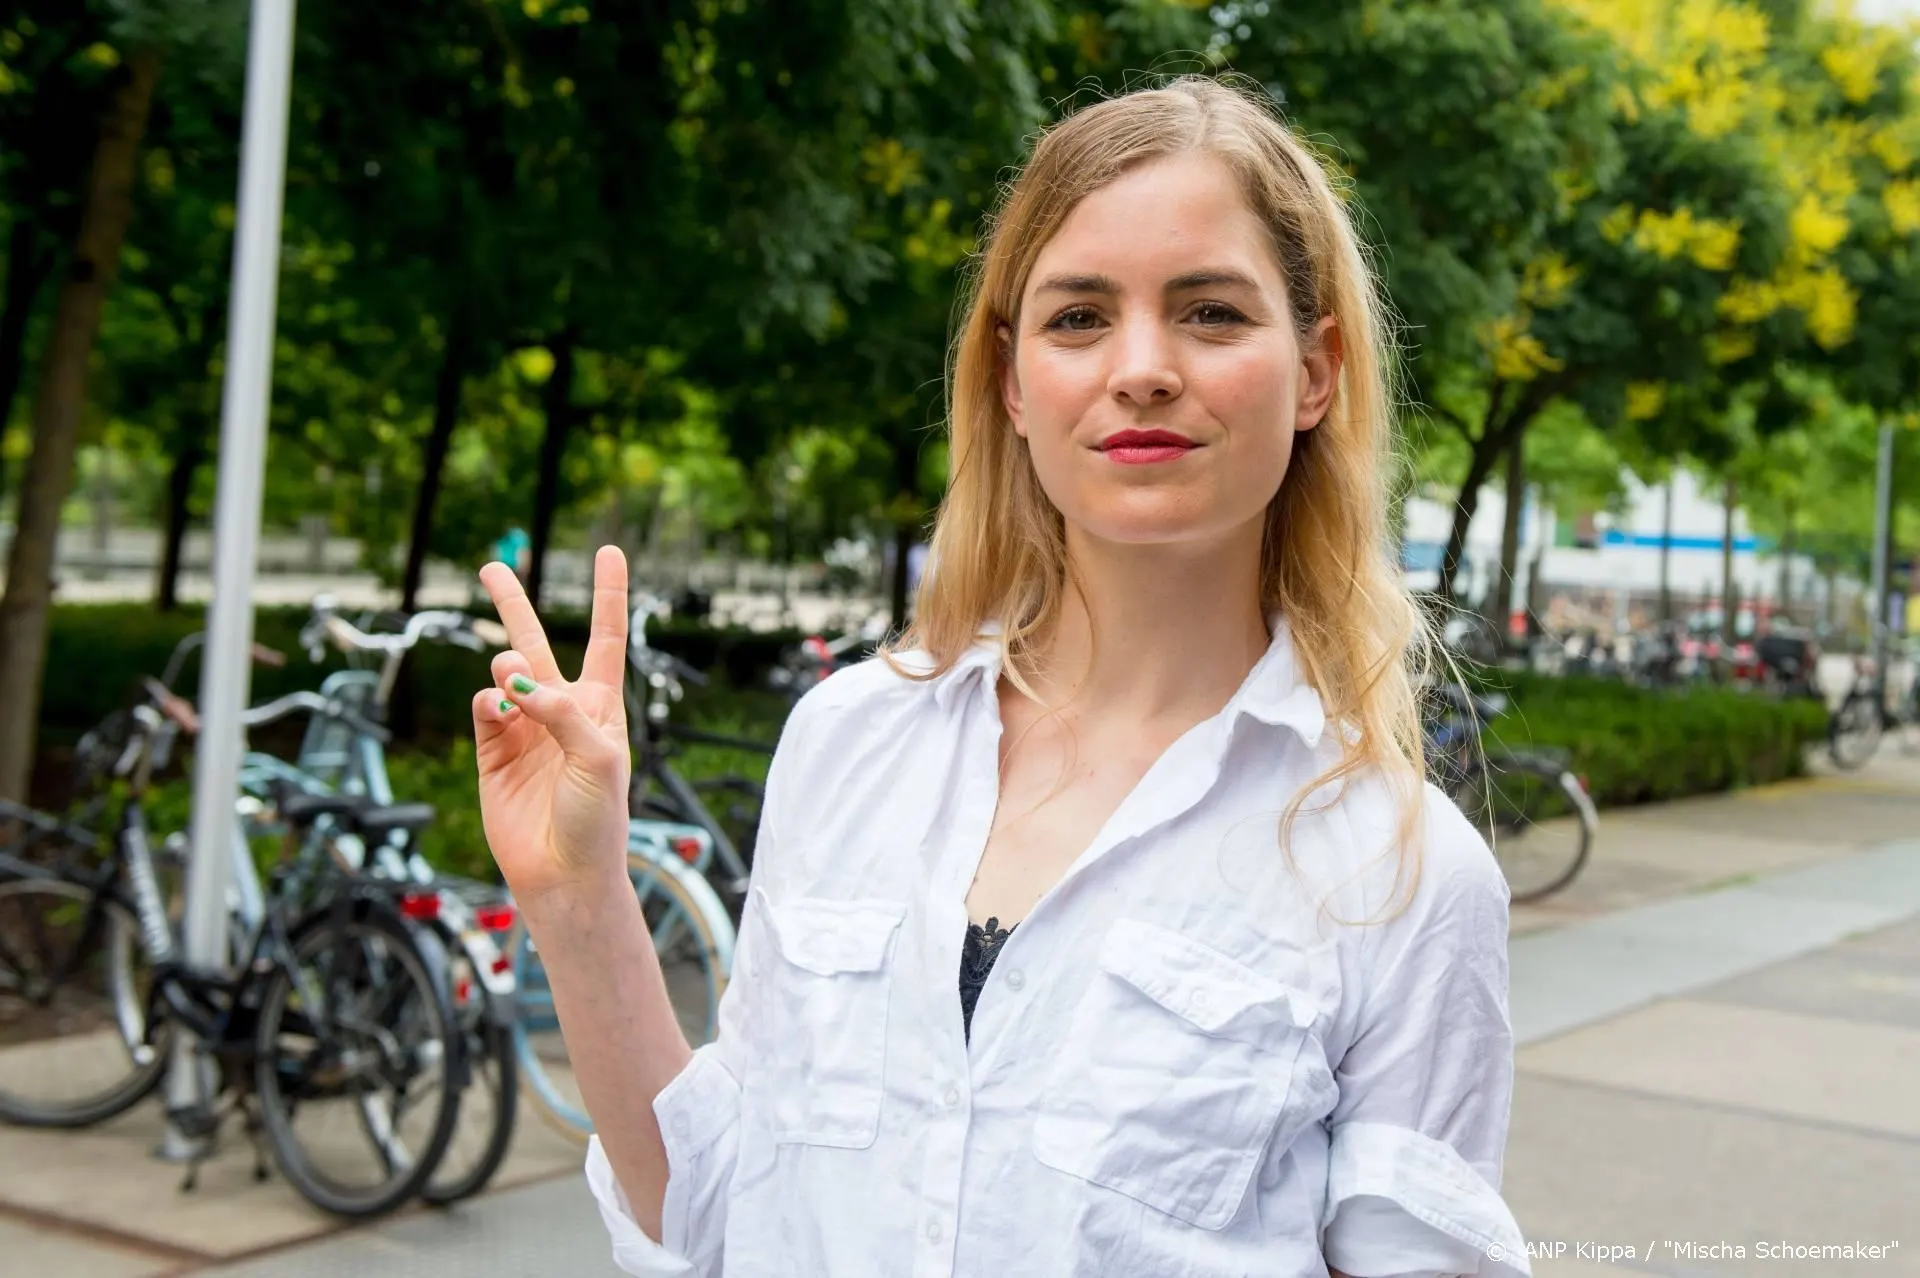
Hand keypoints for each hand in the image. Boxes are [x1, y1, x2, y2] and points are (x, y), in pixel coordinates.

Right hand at [472, 546, 632, 902]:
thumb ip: (563, 712)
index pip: (606, 638)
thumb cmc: (598, 818)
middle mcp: (561, 712)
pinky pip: (484, 709)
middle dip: (513, 606)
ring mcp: (524, 730)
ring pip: (504, 674)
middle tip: (492, 566)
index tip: (610, 551)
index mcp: (601, 707)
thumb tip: (515, 679)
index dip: (609, 595)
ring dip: (507, 666)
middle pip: (535, 644)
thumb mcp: (600, 757)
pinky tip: (499, 710)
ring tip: (511, 677)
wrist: (563, 873)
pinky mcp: (492, 752)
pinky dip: (488, 702)